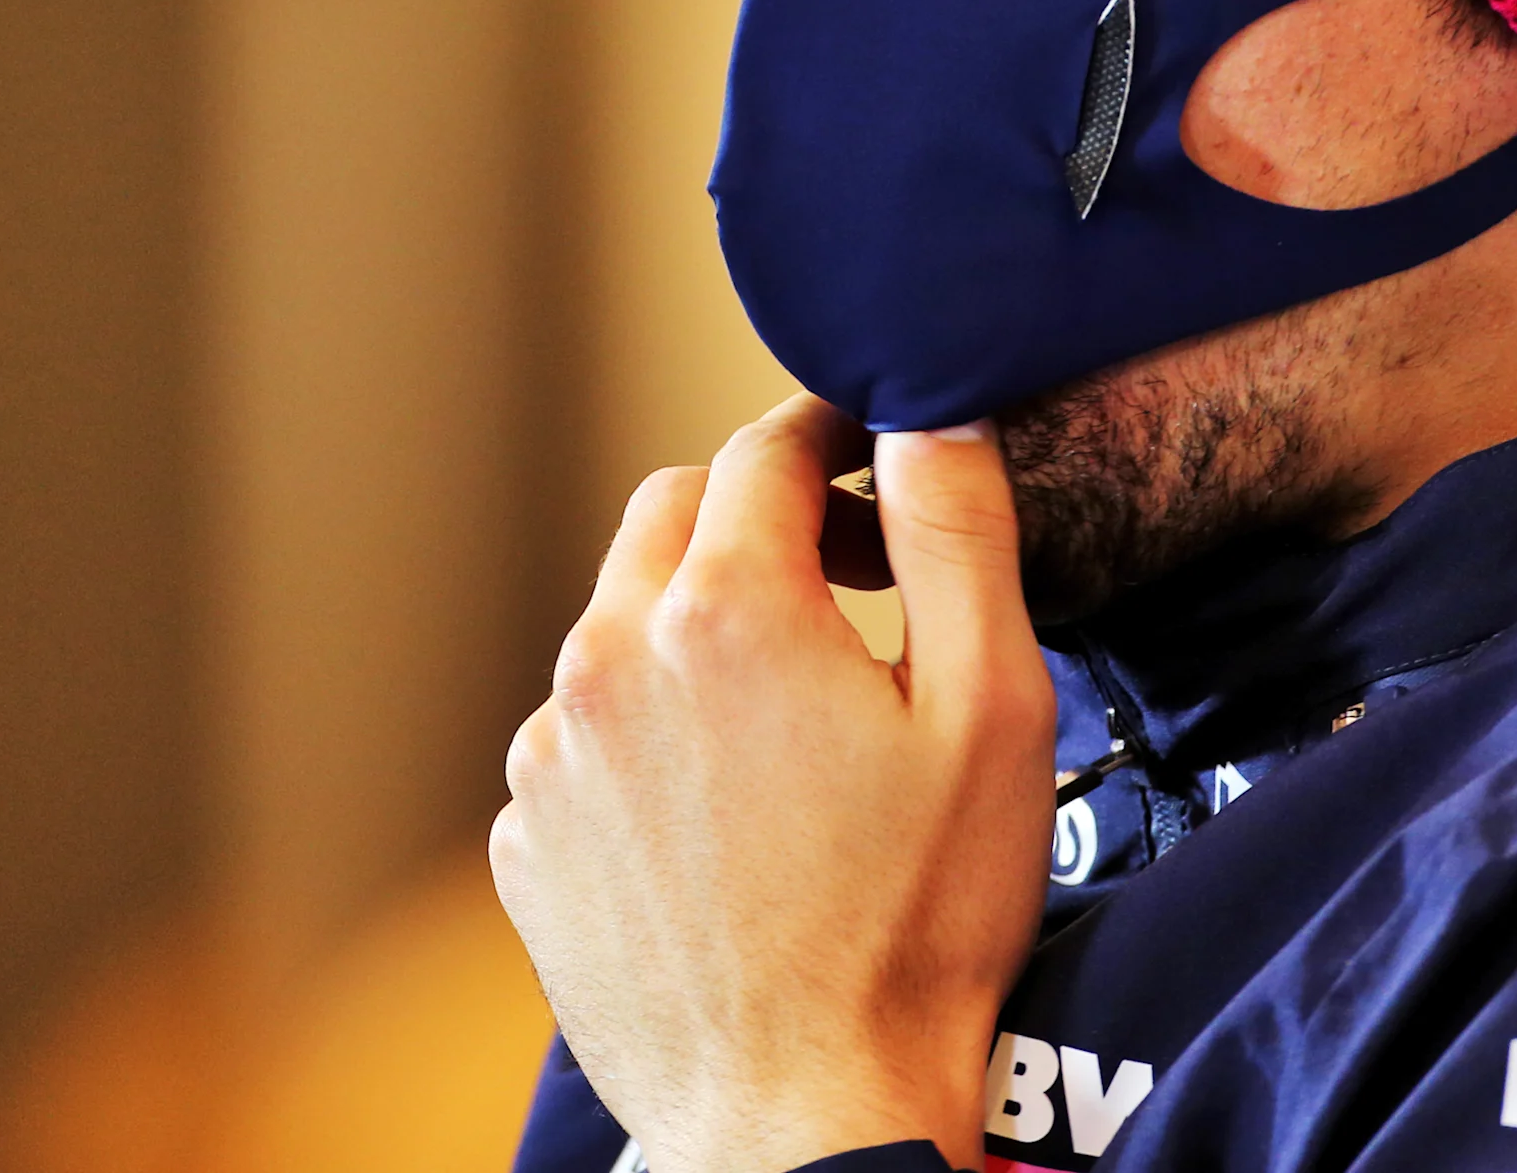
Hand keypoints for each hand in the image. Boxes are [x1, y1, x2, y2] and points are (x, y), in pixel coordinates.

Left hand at [491, 396, 1056, 1172]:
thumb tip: (933, 413)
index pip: (765, 448)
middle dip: (756, 522)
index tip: (875, 461)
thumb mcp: (990, 712)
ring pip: (619, 628)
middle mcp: (607, 660)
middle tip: (847, 585)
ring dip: (695, 637)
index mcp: (724, 609)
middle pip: (673, 516)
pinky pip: (585, 739)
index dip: (832, 436)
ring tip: (790, 726)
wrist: (801, 1116)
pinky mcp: (526, 839)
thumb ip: (957, 534)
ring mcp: (551, 755)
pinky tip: (725, 814)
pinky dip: (647, 740)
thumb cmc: (915, 927)